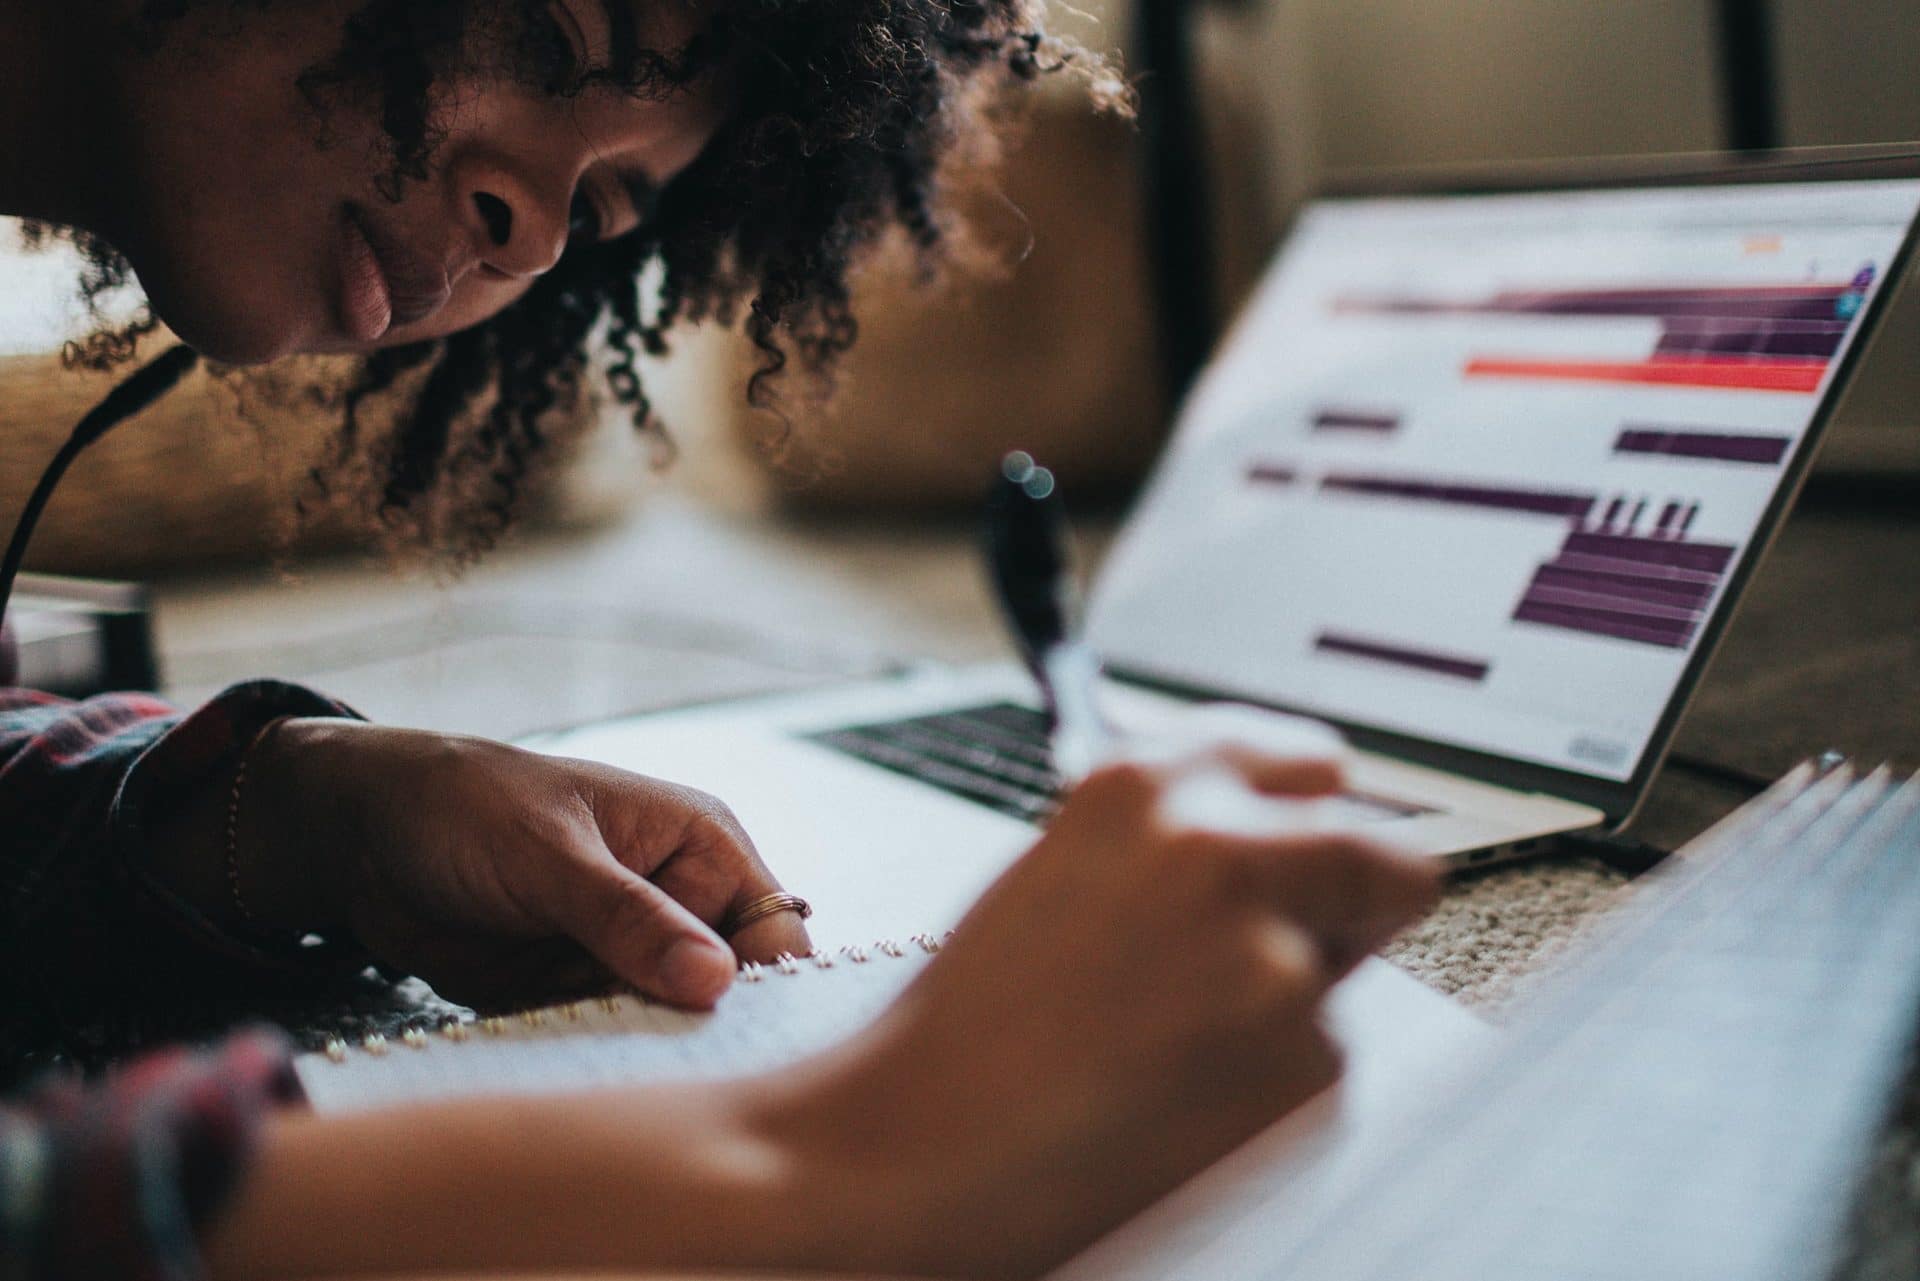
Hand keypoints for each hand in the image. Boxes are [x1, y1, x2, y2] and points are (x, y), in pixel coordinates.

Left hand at [229, 719, 809, 1008]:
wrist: (359, 835)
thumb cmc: (466, 807)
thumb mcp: (550, 857)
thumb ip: (630, 919)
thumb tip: (715, 982)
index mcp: (700, 848)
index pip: (773, 934)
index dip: (764, 990)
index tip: (730, 1042)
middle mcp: (678, 904)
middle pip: (723, 995)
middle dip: (688, 1029)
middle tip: (643, 1054)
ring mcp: (626, 955)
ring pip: (661, 1027)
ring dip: (625, 1044)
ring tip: (574, 1034)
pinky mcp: (575, 993)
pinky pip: (600, 1041)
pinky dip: (577, 1051)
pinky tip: (549, 1042)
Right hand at [767, 705, 1438, 1276]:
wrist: (918, 1145)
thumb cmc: (969, 1025)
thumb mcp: (1064, 866)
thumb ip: (1174, 834)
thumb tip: (1275, 837)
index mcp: (1145, 782)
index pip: (1312, 760)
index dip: (1318, 813)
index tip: (1320, 837)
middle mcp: (1220, 844)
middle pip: (1383, 852)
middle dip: (1353, 900)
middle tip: (1289, 946)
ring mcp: (1271, 951)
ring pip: (1350, 967)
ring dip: (1298, 995)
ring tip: (1181, 1037)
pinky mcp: (1302, 1058)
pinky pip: (1326, 1058)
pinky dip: (1275, 1079)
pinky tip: (1182, 1092)